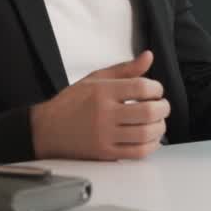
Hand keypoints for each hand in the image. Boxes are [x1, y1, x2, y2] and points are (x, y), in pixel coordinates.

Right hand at [29, 50, 169, 160]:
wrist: (47, 129)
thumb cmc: (72, 102)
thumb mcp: (96, 78)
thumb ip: (125, 69)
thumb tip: (148, 57)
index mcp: (103, 92)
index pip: (141, 87)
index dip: (156, 88)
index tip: (156, 90)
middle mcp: (104, 113)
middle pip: (147, 112)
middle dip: (163, 108)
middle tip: (162, 106)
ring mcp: (105, 135)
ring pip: (145, 133)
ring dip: (159, 127)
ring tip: (158, 122)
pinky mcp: (105, 153)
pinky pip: (137, 152)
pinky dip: (151, 145)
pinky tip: (150, 138)